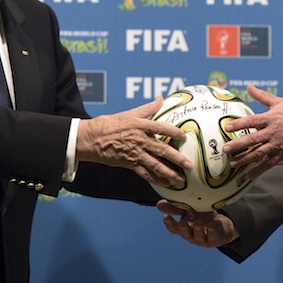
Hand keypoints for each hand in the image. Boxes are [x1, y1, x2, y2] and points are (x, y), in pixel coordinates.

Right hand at [76, 97, 191, 187]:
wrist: (92, 139)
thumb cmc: (110, 124)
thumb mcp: (130, 113)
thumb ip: (148, 108)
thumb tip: (161, 98)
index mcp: (140, 125)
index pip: (162, 128)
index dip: (174, 132)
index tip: (184, 137)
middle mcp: (140, 140)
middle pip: (162, 150)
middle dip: (178, 159)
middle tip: (189, 165)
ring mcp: (135, 153)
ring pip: (156, 165)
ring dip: (170, 173)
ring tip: (181, 179)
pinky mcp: (129, 164)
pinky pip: (145, 173)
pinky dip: (156, 179)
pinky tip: (166, 183)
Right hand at [157, 200, 236, 247]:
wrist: (223, 226)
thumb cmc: (203, 218)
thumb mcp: (189, 211)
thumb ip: (176, 208)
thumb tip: (158, 203)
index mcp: (185, 228)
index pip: (174, 229)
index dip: (169, 224)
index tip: (166, 216)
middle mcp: (192, 235)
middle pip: (185, 234)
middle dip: (183, 229)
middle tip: (182, 222)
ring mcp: (203, 239)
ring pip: (198, 237)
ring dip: (197, 230)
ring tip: (198, 223)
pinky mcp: (215, 240)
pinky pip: (213, 237)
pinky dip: (212, 232)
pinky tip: (211, 226)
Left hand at [222, 84, 282, 177]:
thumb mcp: (279, 102)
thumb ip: (262, 96)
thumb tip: (249, 87)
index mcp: (270, 118)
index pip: (252, 121)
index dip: (239, 124)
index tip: (228, 127)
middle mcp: (272, 132)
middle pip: (252, 139)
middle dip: (238, 145)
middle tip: (226, 149)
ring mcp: (277, 144)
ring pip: (258, 153)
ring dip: (244, 159)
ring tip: (233, 163)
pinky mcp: (282, 154)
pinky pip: (268, 163)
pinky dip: (259, 170)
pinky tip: (249, 175)